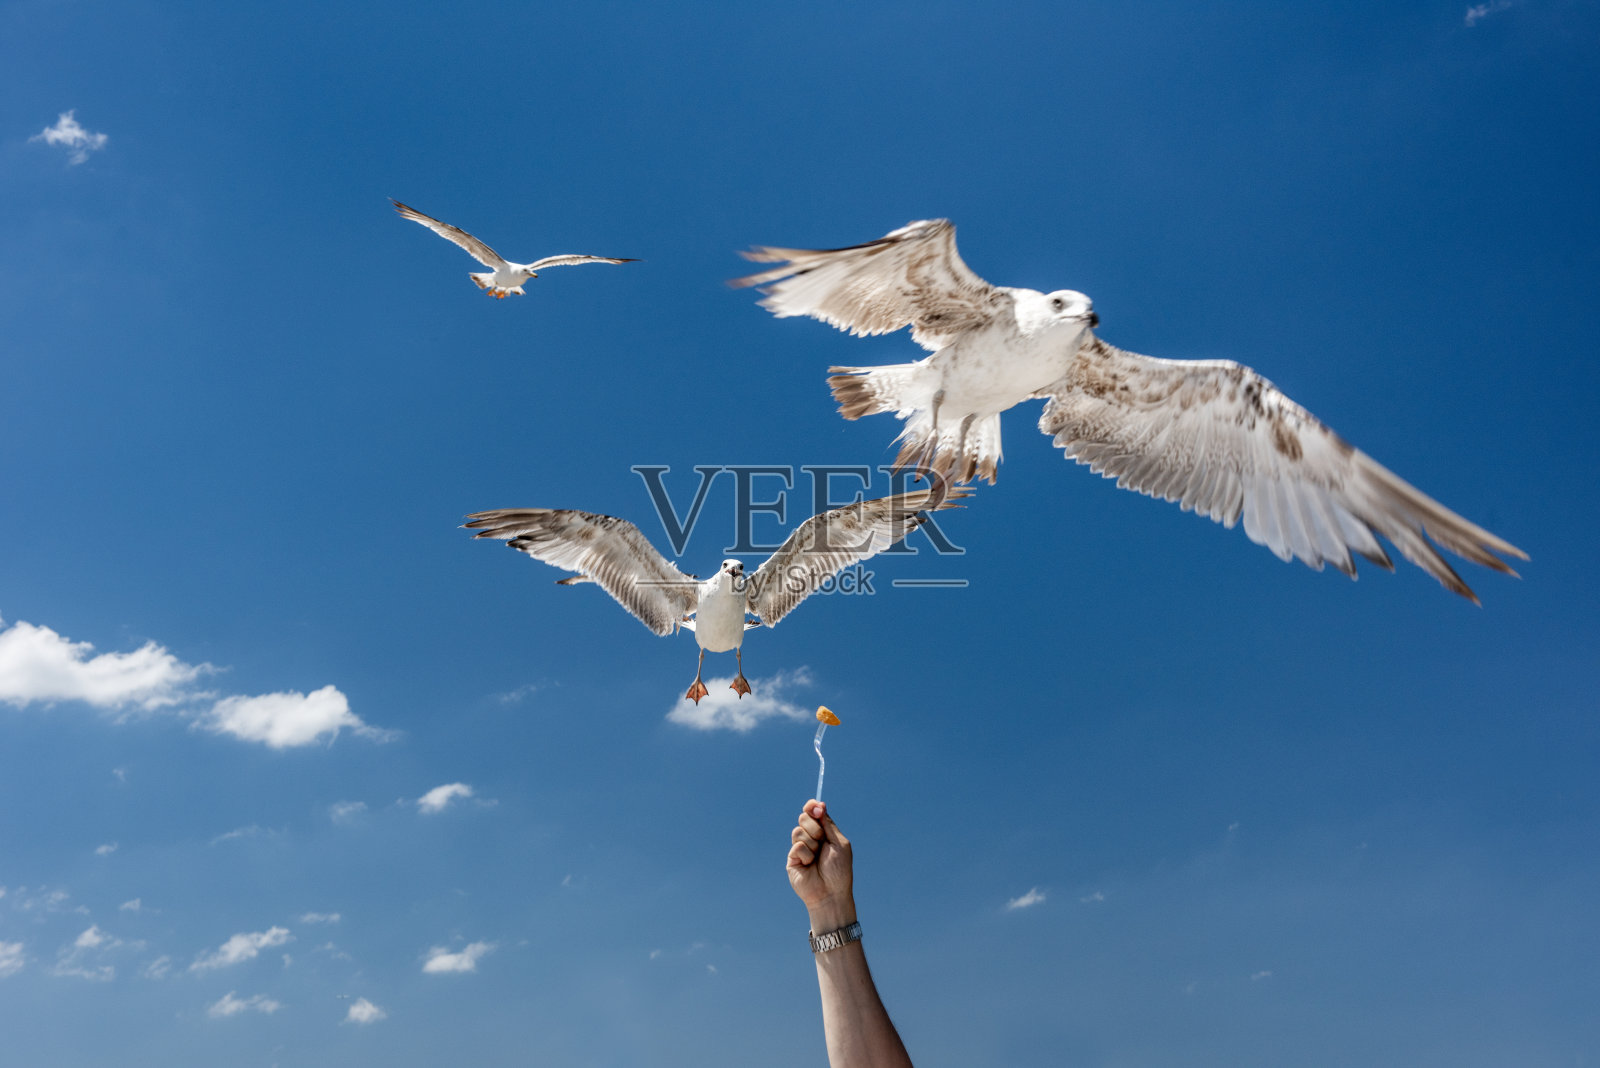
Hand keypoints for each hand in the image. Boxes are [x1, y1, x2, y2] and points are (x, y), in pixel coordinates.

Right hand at [786, 799, 854, 930]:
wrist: (830, 893)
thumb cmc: (839, 870)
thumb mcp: (838, 843)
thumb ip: (828, 824)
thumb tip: (820, 805)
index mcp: (824, 833)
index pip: (813, 813)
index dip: (812, 807)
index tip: (817, 807)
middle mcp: (811, 838)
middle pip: (804, 817)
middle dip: (815, 826)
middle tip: (822, 840)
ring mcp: (800, 848)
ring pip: (798, 830)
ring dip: (812, 842)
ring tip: (817, 857)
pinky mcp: (792, 858)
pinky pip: (797, 846)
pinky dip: (806, 854)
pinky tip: (809, 865)